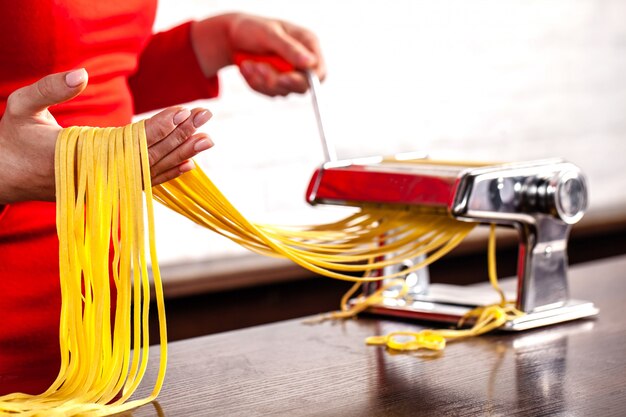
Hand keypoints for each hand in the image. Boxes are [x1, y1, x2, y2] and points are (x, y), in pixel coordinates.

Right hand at [0, 69, 213, 203]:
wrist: (3, 178)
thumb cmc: (10, 141)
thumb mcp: (20, 108)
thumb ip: (48, 90)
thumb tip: (81, 74)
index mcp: (81, 153)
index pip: (131, 140)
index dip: (159, 126)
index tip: (183, 113)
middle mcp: (99, 174)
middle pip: (150, 156)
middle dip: (180, 136)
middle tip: (206, 119)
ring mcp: (105, 185)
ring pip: (151, 172)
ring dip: (181, 155)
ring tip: (206, 140)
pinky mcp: (108, 190)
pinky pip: (144, 183)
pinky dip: (168, 174)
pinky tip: (189, 165)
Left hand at [191, 13, 325, 96]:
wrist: (232, 37)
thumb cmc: (252, 28)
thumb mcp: (270, 34)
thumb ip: (290, 49)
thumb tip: (310, 63)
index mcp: (307, 44)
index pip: (318, 71)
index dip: (305, 79)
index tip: (284, 78)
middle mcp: (302, 61)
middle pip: (302, 86)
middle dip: (277, 79)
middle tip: (259, 67)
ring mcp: (290, 74)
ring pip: (283, 91)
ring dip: (262, 80)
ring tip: (247, 63)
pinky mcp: (277, 84)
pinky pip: (269, 93)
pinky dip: (256, 83)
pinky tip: (247, 68)